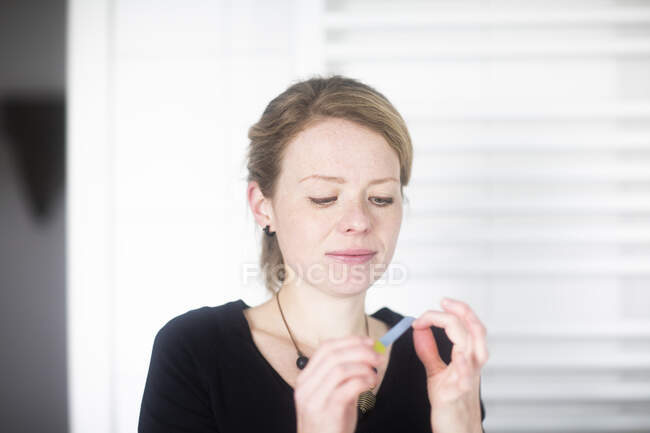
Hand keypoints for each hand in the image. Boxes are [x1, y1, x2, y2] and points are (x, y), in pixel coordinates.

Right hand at [294, 336, 384, 432]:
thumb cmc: (331, 426)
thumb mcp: (333, 396)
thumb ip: (343, 377)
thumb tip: (366, 355)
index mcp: (306, 378)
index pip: (326, 348)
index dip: (350, 341)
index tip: (369, 342)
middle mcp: (305, 386)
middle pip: (333, 354)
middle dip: (360, 351)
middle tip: (378, 356)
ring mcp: (313, 399)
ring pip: (339, 368)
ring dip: (363, 366)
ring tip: (375, 374)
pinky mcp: (325, 411)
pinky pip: (347, 387)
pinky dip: (363, 381)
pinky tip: (371, 385)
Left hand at [411, 297, 488, 432]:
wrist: (456, 430)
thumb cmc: (450, 403)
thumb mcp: (436, 372)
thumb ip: (429, 350)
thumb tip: (420, 329)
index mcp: (466, 357)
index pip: (463, 327)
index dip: (444, 316)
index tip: (422, 317)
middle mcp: (471, 365)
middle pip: (475, 331)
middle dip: (462, 312)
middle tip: (444, 301)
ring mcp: (467, 379)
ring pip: (477, 350)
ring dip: (466, 331)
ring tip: (451, 316)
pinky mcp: (458, 394)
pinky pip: (466, 379)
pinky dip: (464, 366)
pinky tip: (459, 356)